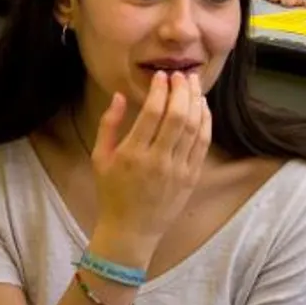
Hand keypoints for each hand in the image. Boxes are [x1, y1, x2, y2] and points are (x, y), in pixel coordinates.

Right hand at [89, 71, 211, 250]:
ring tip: (193, 84)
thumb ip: (108, 124)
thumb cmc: (112, 192)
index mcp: (132, 154)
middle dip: (182, 90)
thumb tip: (119, 95)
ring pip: (194, 128)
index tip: (161, 76)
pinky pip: (203, 144)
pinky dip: (205, 122)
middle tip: (181, 75)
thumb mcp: (99, 158)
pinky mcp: (191, 176)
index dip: (160, 90)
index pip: (152, 113)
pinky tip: (202, 107)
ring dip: (196, 102)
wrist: (131, 230)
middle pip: (178, 117)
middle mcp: (158, 160)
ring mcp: (178, 169)